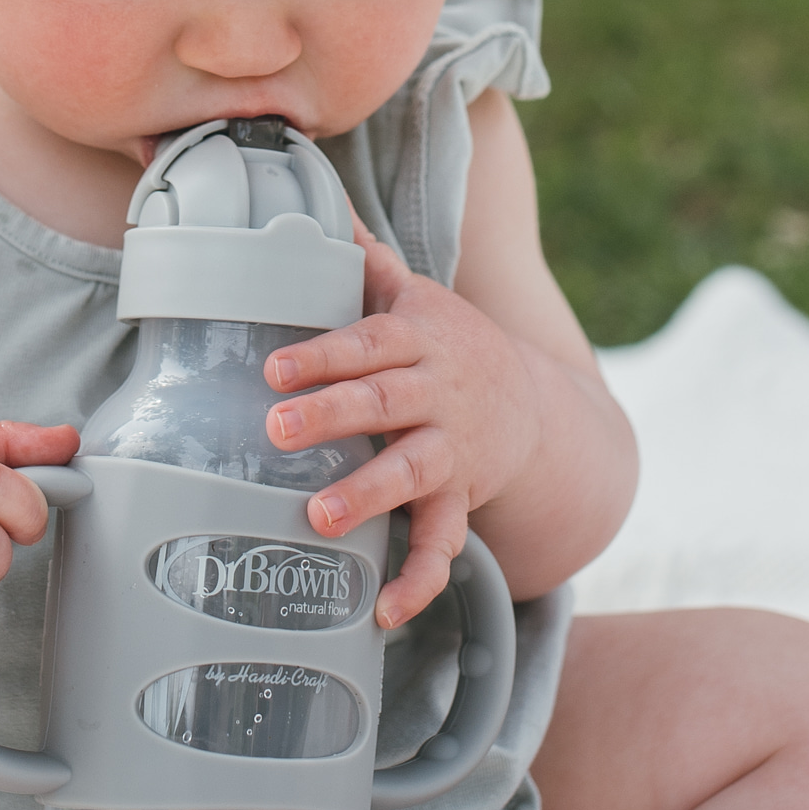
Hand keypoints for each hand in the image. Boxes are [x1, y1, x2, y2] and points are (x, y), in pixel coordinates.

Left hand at [261, 232, 542, 628]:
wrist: (534, 405)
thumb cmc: (446, 343)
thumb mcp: (413, 293)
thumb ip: (362, 258)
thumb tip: (313, 196)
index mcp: (418, 338)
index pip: (368, 343)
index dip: (324, 356)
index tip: (274, 370)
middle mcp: (438, 393)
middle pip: (384, 402)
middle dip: (333, 416)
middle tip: (277, 431)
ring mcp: (453, 449)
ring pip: (414, 473)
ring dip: (368, 494)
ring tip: (319, 516)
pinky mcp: (461, 498)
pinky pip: (444, 544)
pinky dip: (417, 580)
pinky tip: (383, 612)